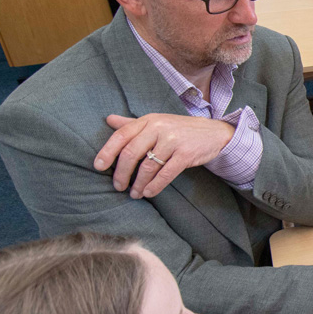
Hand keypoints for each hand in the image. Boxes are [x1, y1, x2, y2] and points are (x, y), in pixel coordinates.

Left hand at [94, 113, 234, 198]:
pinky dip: (155, 186)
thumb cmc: (180, 129)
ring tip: (134, 194)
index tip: (98, 166)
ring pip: (148, 166)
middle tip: (118, 186)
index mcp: (149, 120)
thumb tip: (108, 119)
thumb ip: (132, 123)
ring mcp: (173, 141)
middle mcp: (159, 128)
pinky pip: (165, 174)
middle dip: (121, 173)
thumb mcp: (157, 122)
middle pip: (132, 153)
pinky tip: (148, 192)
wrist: (214, 133)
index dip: (107, 152)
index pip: (122, 135)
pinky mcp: (186, 154)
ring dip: (138, 183)